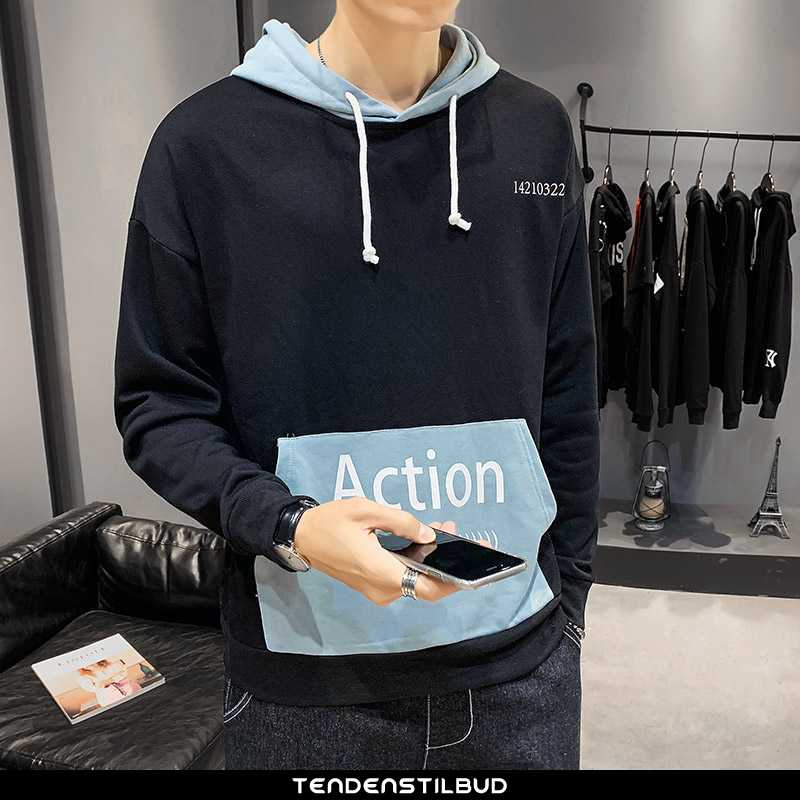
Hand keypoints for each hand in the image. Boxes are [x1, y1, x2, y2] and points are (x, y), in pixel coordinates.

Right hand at [293, 498, 461, 605]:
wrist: (301, 536)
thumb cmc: (331, 522)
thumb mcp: (366, 510)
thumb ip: (400, 520)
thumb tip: (428, 533)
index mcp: (380, 571)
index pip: (428, 588)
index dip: (455, 582)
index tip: (474, 569)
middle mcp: (381, 588)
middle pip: (425, 583)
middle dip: (445, 561)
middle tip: (454, 533)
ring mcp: (376, 590)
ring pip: (414, 580)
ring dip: (430, 559)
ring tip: (441, 530)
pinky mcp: (373, 585)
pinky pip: (402, 577)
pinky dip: (416, 562)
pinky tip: (422, 540)